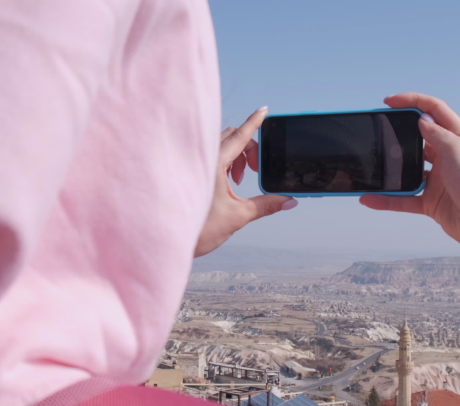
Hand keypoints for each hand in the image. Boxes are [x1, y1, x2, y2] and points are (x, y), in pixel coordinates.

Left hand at [194, 107, 297, 256]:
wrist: (170, 241)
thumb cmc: (199, 229)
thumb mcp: (239, 216)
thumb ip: (266, 205)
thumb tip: (289, 201)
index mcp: (214, 163)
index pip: (240, 136)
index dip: (255, 122)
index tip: (264, 110)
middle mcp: (203, 159)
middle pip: (231, 137)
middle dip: (249, 148)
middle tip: (256, 170)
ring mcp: (195, 165)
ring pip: (221, 147)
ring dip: (238, 157)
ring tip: (240, 180)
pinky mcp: (192, 173)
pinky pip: (212, 157)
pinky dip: (226, 164)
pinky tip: (229, 184)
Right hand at [360, 93, 459, 248]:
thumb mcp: (458, 152)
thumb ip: (438, 135)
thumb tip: (421, 120)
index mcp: (459, 139)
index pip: (434, 111)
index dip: (413, 101)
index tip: (389, 102)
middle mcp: (448, 157)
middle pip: (418, 139)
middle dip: (398, 133)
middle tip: (377, 130)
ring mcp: (439, 180)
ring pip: (407, 169)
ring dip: (389, 169)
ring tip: (371, 165)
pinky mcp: (431, 202)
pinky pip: (403, 198)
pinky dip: (386, 199)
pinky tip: (370, 198)